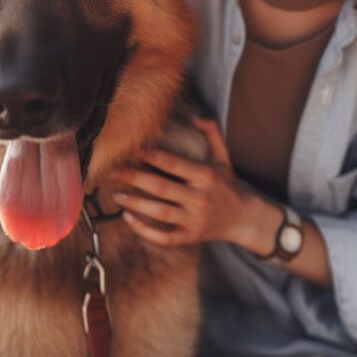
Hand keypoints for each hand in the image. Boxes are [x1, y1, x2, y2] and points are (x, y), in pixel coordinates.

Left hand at [111, 119, 253, 247]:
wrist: (243, 218)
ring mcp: (195, 220)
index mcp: (207, 176)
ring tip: (116, 194)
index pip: (173, 163)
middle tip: (113, 171)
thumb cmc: (227, 184)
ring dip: (135, 204)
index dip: (150, 155)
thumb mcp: (223, 157)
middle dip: (134, 178)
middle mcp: (200, 198)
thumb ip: (212, 133)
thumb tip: (195, 118)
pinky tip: (128, 218)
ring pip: (159, 213)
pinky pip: (163, 238)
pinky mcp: (190, 238)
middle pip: (161, 188)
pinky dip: (143, 230)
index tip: (131, 148)